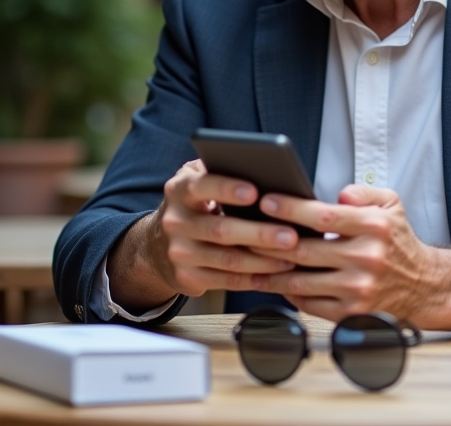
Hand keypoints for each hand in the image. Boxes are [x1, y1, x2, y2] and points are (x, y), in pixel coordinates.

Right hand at [107, 159, 298, 310]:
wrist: (157, 246)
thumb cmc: (195, 205)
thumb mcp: (198, 181)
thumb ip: (221, 170)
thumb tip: (265, 168)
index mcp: (179, 190)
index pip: (202, 186)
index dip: (227, 189)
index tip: (255, 192)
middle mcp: (175, 221)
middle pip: (221, 229)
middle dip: (259, 233)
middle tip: (292, 235)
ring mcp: (179, 252)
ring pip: (227, 260)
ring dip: (264, 260)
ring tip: (293, 255)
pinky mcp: (186, 278)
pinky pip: (226, 281)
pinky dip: (255, 278)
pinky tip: (277, 272)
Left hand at [248, 184, 450, 329]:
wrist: (423, 285)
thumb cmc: (398, 242)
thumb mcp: (390, 205)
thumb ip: (363, 191)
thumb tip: (338, 194)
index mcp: (374, 227)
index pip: (322, 216)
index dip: (290, 208)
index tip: (265, 202)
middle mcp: (366, 259)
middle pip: (303, 250)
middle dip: (268, 240)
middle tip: (243, 229)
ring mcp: (358, 290)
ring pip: (300, 281)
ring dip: (270, 270)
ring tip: (248, 257)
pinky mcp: (351, 315)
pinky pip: (308, 304)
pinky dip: (287, 292)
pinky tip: (273, 280)